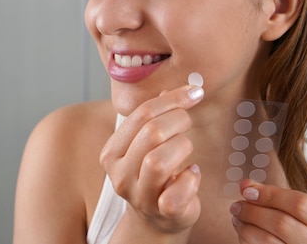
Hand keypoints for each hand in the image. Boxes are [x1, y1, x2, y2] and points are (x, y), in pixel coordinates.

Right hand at [99, 84, 204, 235]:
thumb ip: (157, 116)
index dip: (172, 99)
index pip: (141, 113)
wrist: (157, 219)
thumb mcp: (150, 143)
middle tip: (188, 123)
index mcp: (112, 152)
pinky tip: (191, 174)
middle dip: (179, 120)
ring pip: (159, 160)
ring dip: (182, 147)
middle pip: (152, 133)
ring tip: (186, 152)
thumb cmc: (156, 175)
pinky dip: (191, 178)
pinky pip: (178, 191)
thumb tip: (177, 89)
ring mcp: (139, 196)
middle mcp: (120, 174)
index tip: (194, 92)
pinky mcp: (162, 212)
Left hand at [230, 180, 306, 242]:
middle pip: (282, 224)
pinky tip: (245, 233)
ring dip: (246, 226)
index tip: (249, 189)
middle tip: (237, 205)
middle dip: (253, 211)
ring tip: (239, 218)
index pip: (301, 205)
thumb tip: (248, 186)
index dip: (271, 195)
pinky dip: (247, 240)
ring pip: (267, 241)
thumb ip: (284, 201)